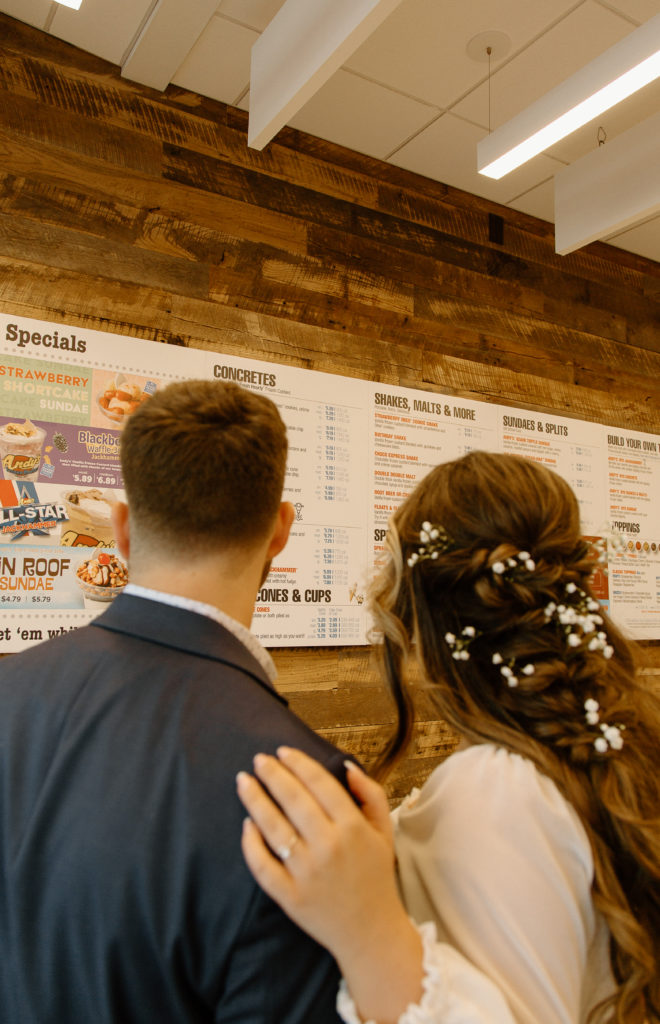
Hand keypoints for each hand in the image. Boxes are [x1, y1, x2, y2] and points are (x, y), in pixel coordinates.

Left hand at [237, 748, 422, 1023]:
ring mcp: (306, 873)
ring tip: (243, 782)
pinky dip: (251, 844)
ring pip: (273, 828)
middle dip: (272, 775)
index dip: (299, 763)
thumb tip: (346, 765)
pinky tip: (246, 825)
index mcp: (353, 828)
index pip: (320, 784)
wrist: (371, 931)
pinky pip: (263, 866)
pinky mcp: (290, 896)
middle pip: (293, 800)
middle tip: (258, 760)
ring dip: (255, 801)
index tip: (282, 751)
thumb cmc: (376, 875)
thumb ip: (371, 794)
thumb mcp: (384, 831)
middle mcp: (329, 847)